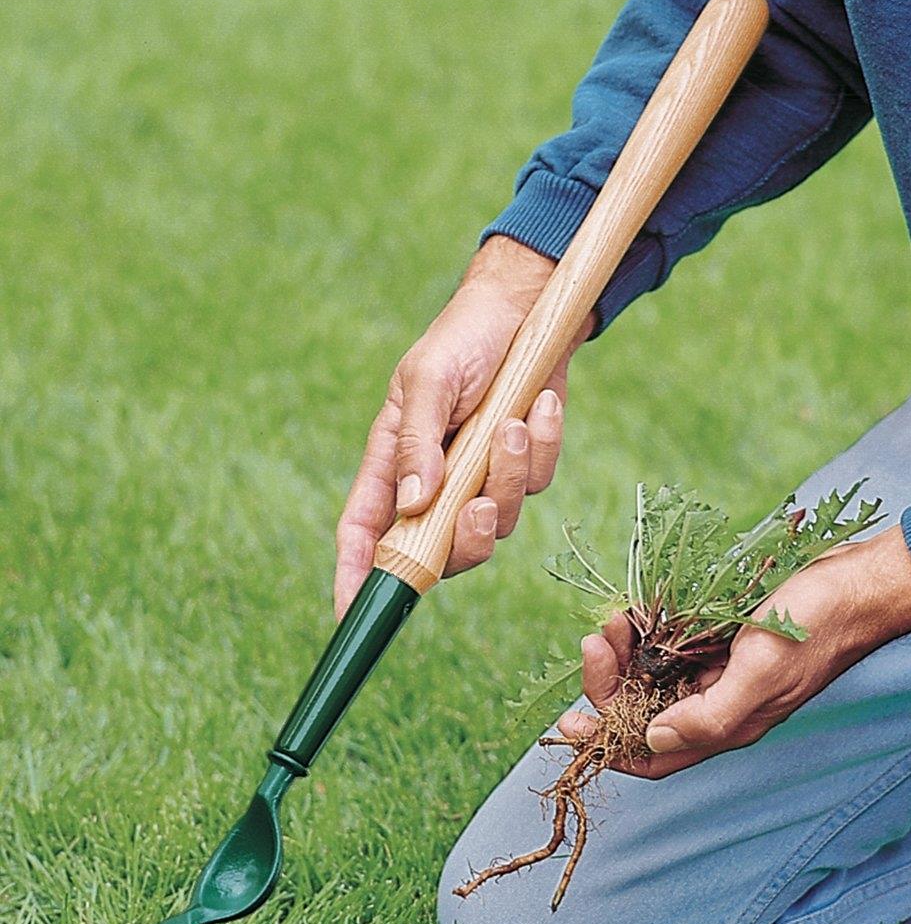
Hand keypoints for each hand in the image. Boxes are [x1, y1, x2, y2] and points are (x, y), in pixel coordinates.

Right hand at [334, 236, 595, 617]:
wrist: (524, 311)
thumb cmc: (462, 340)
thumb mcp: (428, 380)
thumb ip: (418, 444)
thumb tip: (413, 506)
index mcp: (393, 464)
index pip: (364, 534)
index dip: (356, 577)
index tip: (352, 613)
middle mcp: (434, 484)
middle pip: (441, 552)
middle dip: (466, 538)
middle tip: (482, 501)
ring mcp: (480, 480)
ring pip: (499, 521)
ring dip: (512, 475)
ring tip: (516, 422)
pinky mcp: (524, 468)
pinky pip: (539, 483)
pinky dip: (546, 446)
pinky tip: (543, 406)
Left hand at [558, 525, 910, 777]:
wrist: (859, 582)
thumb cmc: (819, 627)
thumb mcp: (763, 672)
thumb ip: (710, 714)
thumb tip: (654, 740)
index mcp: (726, 725)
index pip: (652, 755)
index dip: (607, 746)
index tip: (568, 721)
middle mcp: (715, 702)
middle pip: (641, 709)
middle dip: (609, 681)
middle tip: (596, 640)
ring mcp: (717, 666)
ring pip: (649, 671)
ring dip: (623, 649)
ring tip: (614, 618)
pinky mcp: (720, 634)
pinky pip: (668, 638)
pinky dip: (646, 626)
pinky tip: (638, 607)